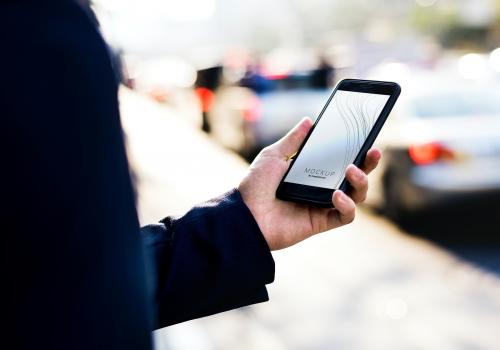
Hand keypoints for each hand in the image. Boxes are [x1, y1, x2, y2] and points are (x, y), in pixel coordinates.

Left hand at [238, 117, 380, 250]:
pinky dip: (347, 205)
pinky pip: (346, 216)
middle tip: (372, 151)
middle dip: (368, 164)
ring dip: (360, 182)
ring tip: (351, 170)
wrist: (244, 215)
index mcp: (311, 172)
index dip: (355, 149)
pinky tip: (337, 195)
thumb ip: (293, 141)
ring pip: (356, 195)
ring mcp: (322, 205)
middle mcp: (320, 188)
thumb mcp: (273, 156)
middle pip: (354, 176)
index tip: (365, 135)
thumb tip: (309, 121)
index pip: (339, 159)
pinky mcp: (321, 222)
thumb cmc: (255, 186)